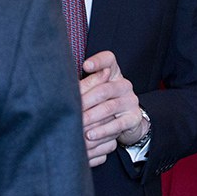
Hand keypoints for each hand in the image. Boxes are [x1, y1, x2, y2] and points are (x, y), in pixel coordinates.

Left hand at [79, 51, 147, 166]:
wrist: (126, 121)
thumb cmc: (102, 103)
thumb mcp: (94, 91)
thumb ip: (83, 86)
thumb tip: (63, 88)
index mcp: (113, 73)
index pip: (108, 60)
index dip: (98, 61)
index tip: (85, 66)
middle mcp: (123, 84)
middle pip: (104, 89)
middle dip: (85, 100)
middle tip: (71, 109)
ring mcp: (130, 101)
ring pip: (109, 107)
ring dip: (91, 117)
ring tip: (78, 124)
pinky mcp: (134, 118)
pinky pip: (118, 125)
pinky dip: (102, 131)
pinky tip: (90, 135)